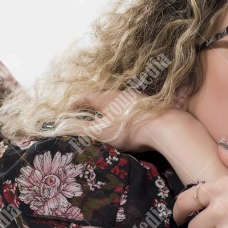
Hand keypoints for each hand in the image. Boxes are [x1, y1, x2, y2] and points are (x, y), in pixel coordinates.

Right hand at [71, 88, 191, 152]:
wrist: (163, 126)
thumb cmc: (129, 130)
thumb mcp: (101, 132)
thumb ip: (81, 130)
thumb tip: (64, 128)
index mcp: (105, 98)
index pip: (85, 98)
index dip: (75, 104)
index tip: (68, 110)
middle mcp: (119, 94)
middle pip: (101, 98)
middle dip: (91, 106)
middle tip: (84, 114)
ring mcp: (135, 98)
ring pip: (117, 102)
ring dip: (108, 109)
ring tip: (105, 119)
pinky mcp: (147, 105)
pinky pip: (129, 107)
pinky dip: (122, 113)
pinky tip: (126, 121)